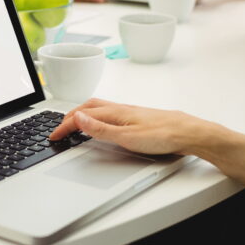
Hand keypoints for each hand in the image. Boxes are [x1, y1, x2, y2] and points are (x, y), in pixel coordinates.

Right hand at [49, 98, 200, 156]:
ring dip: (83, 113)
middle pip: (88, 106)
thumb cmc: (163, 135)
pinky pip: (109, 112)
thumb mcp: (127, 137)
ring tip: (75, 122)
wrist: (190, 133)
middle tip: (60, 127)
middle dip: (70, 115)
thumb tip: (77, 117)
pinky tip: (103, 123)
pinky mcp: (138, 118)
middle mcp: (121, 109)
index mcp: (115, 112)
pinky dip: (97, 115)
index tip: (54, 135)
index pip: (82, 116)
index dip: (65, 126)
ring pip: (99, 108)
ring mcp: (130, 112)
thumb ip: (101, 129)